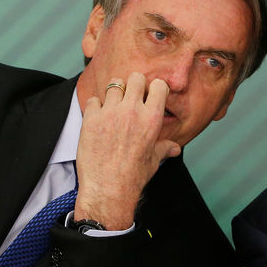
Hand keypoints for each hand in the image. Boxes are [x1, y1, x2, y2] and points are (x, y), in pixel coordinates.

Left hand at [74, 72, 180, 229]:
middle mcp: (132, 111)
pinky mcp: (91, 119)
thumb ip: (164, 148)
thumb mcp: (154, 160)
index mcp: (151, 118)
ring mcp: (110, 113)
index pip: (158, 85)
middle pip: (135, 78)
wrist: (108, 189)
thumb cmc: (133, 177)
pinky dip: (96, 106)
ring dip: (115, 93)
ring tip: (114, 107)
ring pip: (114, 84)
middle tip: (131, 97)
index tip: (150, 95)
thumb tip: (175, 149)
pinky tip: (98, 118)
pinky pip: (94, 99)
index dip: (154, 88)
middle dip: (134, 85)